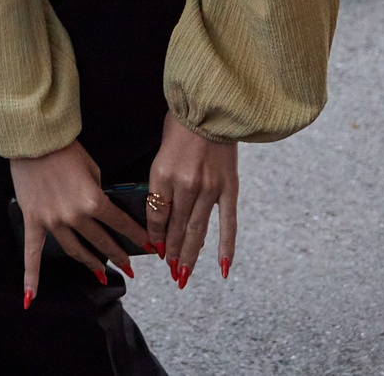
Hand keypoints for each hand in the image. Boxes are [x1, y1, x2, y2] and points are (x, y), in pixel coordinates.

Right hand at [10, 141, 150, 302]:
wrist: (33, 138)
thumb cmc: (65, 149)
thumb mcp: (92, 168)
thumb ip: (98, 192)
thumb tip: (102, 210)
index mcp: (94, 202)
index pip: (122, 225)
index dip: (137, 237)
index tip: (150, 247)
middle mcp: (75, 217)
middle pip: (102, 242)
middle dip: (119, 254)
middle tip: (130, 266)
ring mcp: (53, 222)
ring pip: (75, 250)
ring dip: (91, 262)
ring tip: (102, 271)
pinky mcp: (34, 220)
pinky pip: (32, 253)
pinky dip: (31, 277)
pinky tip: (30, 297)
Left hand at [146, 113, 239, 284]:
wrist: (210, 108)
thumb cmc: (180, 127)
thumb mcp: (160, 152)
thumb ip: (160, 181)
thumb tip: (161, 210)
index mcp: (162, 175)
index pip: (156, 215)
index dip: (155, 235)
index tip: (156, 249)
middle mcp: (185, 185)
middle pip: (176, 228)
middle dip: (172, 253)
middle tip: (171, 273)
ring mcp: (209, 189)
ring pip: (197, 230)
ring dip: (191, 255)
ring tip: (185, 275)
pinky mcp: (229, 188)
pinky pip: (227, 223)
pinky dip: (226, 247)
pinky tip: (223, 267)